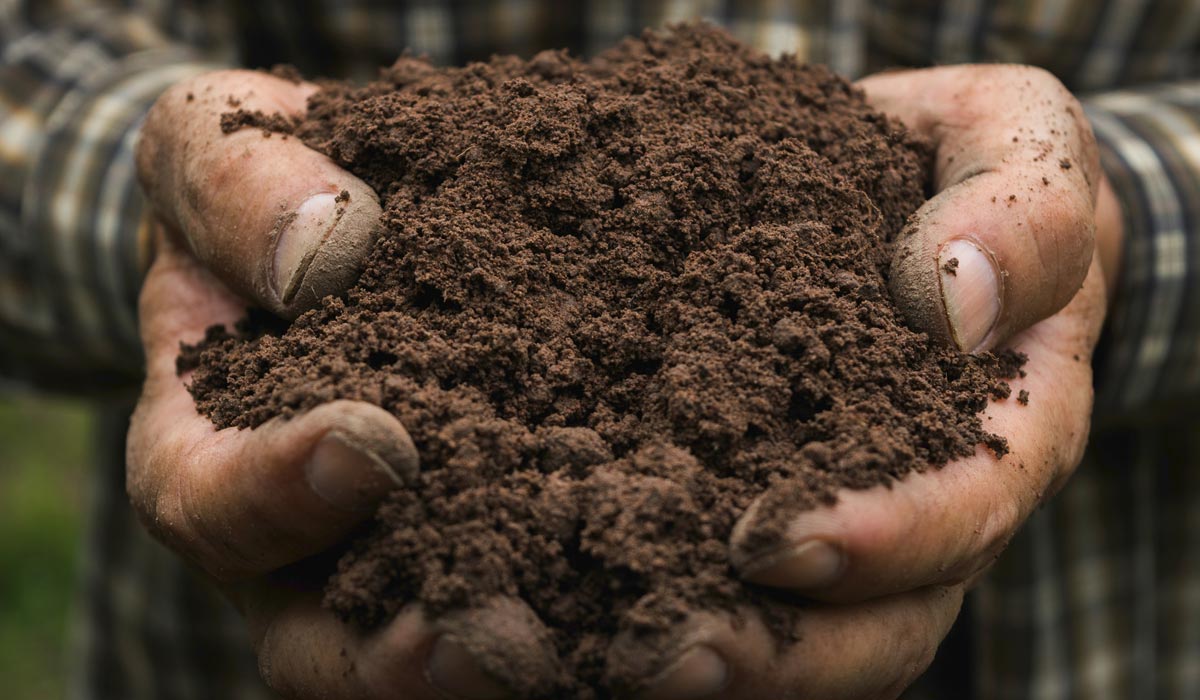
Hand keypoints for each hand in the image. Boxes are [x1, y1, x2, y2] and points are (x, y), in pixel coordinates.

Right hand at [128, 71, 560, 698]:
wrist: (351, 209)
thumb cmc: (270, 187)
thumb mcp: (220, 152)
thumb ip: (237, 189)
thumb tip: (317, 247)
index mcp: (208, 458)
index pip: (217, 506)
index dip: (284, 489)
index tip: (376, 443)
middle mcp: (302, 546)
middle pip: (327, 647)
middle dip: (411, 658)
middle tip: (498, 644)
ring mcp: (406, 557)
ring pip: (446, 657)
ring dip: (529, 670)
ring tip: (617, 653)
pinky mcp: (511, 536)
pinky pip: (554, 596)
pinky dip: (618, 606)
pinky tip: (700, 585)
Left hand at [614, 65, 1120, 698]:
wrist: (911, 195)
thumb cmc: (969, 167)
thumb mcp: (1018, 147)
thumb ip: (1020, 214)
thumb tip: (957, 299)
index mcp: (1008, 425)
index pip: (964, 508)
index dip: (882, 539)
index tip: (775, 547)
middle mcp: (932, 503)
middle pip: (876, 621)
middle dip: (778, 655)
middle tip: (660, 663)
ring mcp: (847, 514)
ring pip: (801, 633)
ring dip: (709, 659)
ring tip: (603, 658)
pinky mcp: (762, 497)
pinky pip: (724, 578)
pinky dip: (656, 603)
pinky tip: (569, 610)